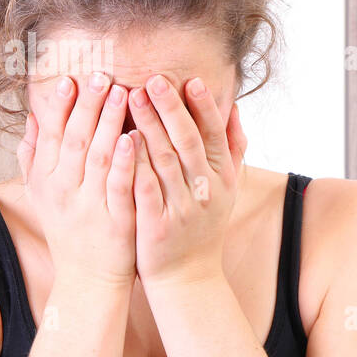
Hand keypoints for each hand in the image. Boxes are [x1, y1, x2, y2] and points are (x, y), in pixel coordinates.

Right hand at [16, 72, 136, 288]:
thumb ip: (34, 156)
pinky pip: (118, 185)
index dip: (59, 106)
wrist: (87, 280)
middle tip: (100, 75)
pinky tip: (134, 138)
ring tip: (122, 93)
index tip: (69, 78)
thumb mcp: (43, 194)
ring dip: (108, 123)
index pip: (51, 134)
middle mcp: (63, 189)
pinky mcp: (114, 220)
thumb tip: (32, 117)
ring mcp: (88, 204)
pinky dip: (124, 161)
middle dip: (87, 106)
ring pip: (96, 157)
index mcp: (46, 179)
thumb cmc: (69, 230)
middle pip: (73, 139)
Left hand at [126, 74, 247, 288]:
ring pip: (165, 161)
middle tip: (153, 80)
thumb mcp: (227, 188)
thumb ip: (233, 148)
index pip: (214, 136)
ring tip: (130, 97)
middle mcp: (206, 191)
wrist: (189, 276)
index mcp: (222, 178)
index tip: (190, 80)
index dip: (203, 108)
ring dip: (148, 126)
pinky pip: (145, 189)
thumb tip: (234, 108)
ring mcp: (182, 208)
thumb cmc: (204, 226)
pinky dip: (136, 164)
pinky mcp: (158, 225)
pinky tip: (122, 141)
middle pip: (188, 142)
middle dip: (171, 109)